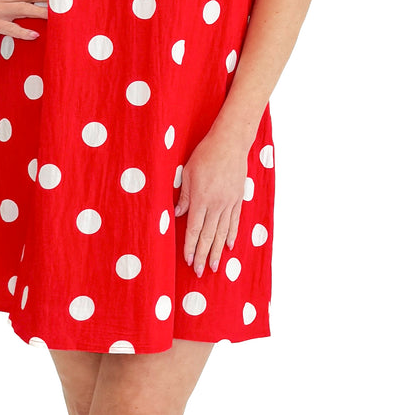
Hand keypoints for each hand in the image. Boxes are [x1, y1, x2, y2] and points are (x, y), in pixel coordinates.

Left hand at [173, 130, 248, 276]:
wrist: (230, 143)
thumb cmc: (205, 155)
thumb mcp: (186, 173)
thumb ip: (183, 197)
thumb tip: (177, 215)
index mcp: (200, 199)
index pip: (193, 229)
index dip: (190, 246)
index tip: (187, 260)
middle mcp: (216, 204)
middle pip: (208, 236)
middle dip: (202, 255)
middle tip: (199, 272)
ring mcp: (229, 203)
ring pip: (222, 232)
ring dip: (216, 251)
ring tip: (214, 266)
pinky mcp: (238, 199)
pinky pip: (234, 221)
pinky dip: (231, 235)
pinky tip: (228, 246)